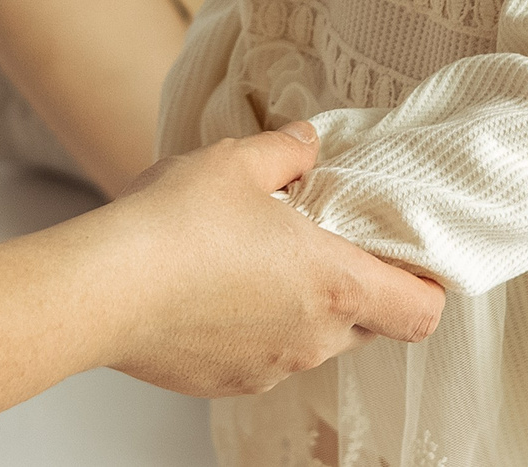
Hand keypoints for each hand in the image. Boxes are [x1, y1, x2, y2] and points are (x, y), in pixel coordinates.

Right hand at [92, 124, 443, 396]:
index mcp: (334, 284)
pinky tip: (213, 293)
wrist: (103, 289)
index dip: (425, 287)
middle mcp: (314, 339)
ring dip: (300, 309)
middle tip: (315, 243)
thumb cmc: (173, 224)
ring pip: (313, 343)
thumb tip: (306, 142)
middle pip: (369, 326)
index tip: (402, 258)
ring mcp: (272, 369)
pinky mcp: (230, 383)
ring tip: (252, 263)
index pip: (422, 312)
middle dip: (354, 289)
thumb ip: (285, 151)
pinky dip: (254, 330)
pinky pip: (265, 358)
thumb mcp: (234, 162)